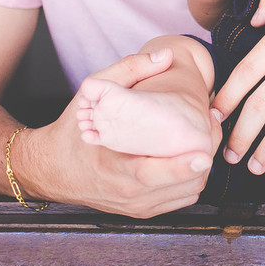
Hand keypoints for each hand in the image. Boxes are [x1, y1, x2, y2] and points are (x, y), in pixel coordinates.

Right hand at [27, 50, 220, 217]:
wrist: (50, 170)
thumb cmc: (72, 132)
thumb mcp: (89, 95)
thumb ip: (127, 71)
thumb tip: (165, 56)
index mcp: (114, 171)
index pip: (153, 175)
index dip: (182, 166)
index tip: (203, 153)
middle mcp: (129, 195)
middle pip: (183, 184)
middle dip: (205, 154)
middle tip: (213, 123)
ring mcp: (138, 206)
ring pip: (188, 192)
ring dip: (203, 166)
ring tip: (208, 134)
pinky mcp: (144, 209)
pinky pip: (181, 198)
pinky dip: (193, 178)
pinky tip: (194, 154)